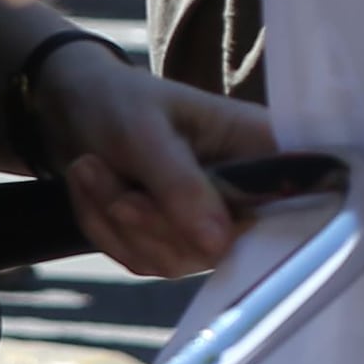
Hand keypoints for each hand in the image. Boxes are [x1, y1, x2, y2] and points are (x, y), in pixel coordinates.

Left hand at [23, 44, 274, 275]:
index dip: (241, 226)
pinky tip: (92, 189)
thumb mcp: (147, 134)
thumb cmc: (121, 102)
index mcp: (262, 150)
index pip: (286, 208)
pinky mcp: (176, 244)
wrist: (77, 107)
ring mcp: (212, 225)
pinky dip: (104, 229)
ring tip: (87, 167)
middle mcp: (247, 194)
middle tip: (94, 167)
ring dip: (114, 220)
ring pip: (172, 258)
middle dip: (146, 217)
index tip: (177, 212)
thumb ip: (183, 187)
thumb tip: (217, 245)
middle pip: (217, 247)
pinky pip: (142, 260)